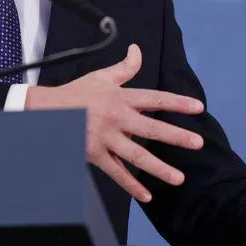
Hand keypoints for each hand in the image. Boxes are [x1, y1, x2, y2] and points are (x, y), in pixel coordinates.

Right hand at [25, 43, 204, 202]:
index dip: (177, 102)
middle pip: (150, 128)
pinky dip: (131, 186)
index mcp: (120, 98)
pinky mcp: (95, 155)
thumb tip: (137, 49)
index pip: (154, 99)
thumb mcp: (101, 77)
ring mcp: (105, 138)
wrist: (47, 110)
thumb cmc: (77, 93)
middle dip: (176, 136)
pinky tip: (147, 196)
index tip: (198, 107)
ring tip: (179, 178)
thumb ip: (125, 67)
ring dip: (159, 168)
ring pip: (136, 156)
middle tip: (197, 143)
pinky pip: (116, 173)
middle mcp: (116, 118)